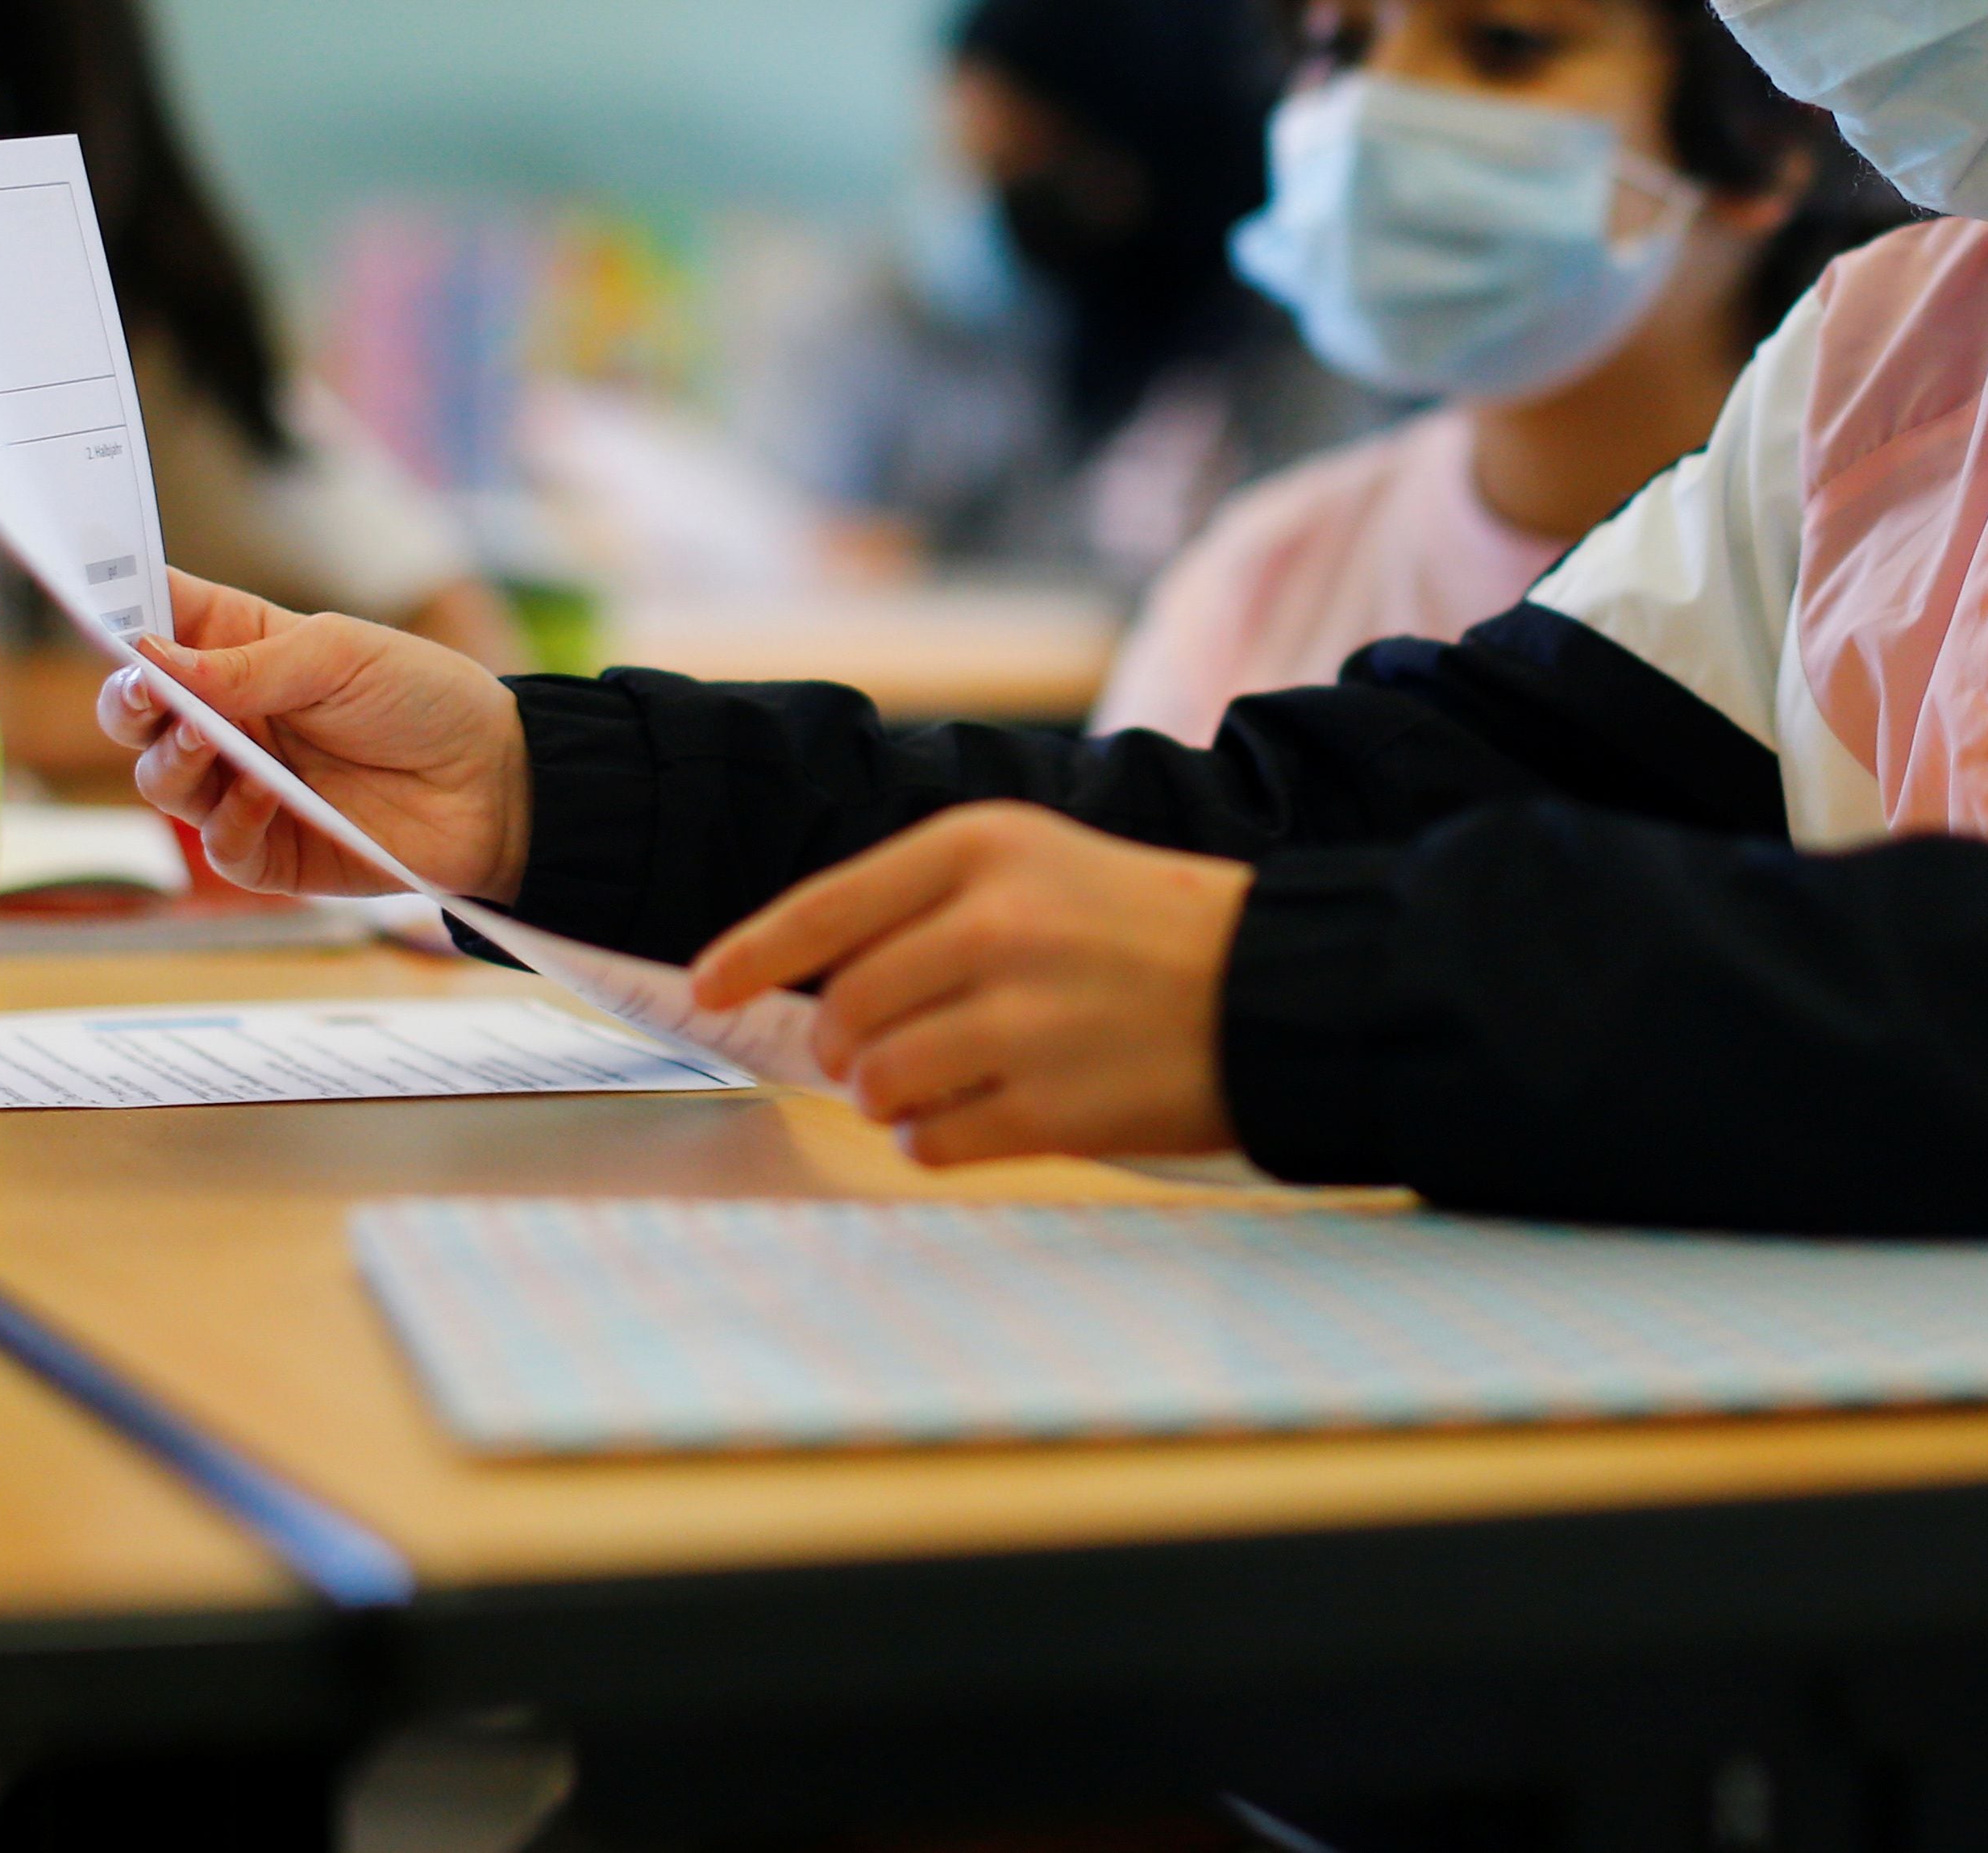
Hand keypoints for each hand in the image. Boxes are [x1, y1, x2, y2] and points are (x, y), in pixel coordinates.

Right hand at [98, 570, 528, 899]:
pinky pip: (217, 842)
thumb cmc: (425, 700)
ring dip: (174, 758)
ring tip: (211, 738)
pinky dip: (229, 818)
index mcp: (239, 650)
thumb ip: (248, 663)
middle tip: (144, 691)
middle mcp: (229, 717)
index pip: (155, 623)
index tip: (88, 603)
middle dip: (124, 700)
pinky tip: (266, 794)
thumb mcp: (341, 655)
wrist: (497, 782)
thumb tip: (152, 659)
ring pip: (160, 778)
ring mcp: (241, 784)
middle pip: (134, 711)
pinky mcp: (268, 848)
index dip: (115, 613)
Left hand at [691, 801, 1245, 1163]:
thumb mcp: (1040, 866)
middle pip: (844, 1008)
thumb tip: (811, 985)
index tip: (709, 985)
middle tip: (879, 1050)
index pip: (827, 908)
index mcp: (984, 847)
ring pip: (878, 1080)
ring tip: (939, 1084)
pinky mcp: (1050, 1104)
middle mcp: (995, 924)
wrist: (1278, 986)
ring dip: (888, 1096)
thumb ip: (929, 908)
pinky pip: (932, 1141)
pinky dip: (936, 1140)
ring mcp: (1022, 1018)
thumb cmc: (1148, 929)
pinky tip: (981, 1116)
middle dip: (844, 1043)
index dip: (753, 952)